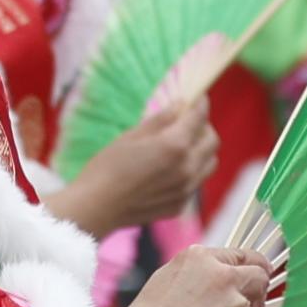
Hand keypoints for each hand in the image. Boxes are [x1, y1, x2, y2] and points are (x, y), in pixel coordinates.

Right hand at [49, 98, 214, 234]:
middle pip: (212, 141)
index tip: (198, 98)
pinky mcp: (179, 205)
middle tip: (188, 123)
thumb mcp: (131, 136)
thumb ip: (161, 120)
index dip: (200, 104)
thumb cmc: (107, 168)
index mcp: (175, 145)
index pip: (199, 117)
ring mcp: (186, 190)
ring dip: (201, 151)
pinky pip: (194, 184)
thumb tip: (179, 106)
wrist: (95, 208)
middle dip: (203, 127)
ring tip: (181, 148)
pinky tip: (167, 172)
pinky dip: (189, 173)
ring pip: (209, 164)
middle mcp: (187, 168)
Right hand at [116, 243, 275, 306]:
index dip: (254, 269)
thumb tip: (217, 281)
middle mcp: (223, 276)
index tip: (256, 278)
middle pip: (260, 280)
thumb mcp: (165, 281)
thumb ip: (197, 276)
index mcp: (200, 258)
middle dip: (255, 296)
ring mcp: (237, 305)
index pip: (244, 256)